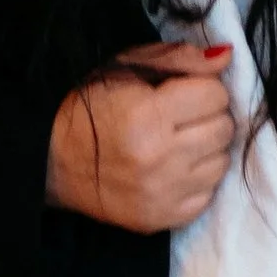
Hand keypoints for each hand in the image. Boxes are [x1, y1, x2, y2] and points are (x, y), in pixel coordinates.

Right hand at [48, 40, 234, 232]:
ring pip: (221, 163)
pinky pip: (206, 196)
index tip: (182, 92)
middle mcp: (158, 158)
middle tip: (180, 118)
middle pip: (223, 129)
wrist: (50, 160)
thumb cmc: (88, 106)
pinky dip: (196, 181)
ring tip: (176, 143)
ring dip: (205, 149)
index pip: (216, 95)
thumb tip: (227, 56)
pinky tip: (171, 170)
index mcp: (147, 114)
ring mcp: (161, 194)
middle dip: (207, 117)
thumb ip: (179, 59)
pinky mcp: (159, 220)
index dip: (202, 88)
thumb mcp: (126, 67)